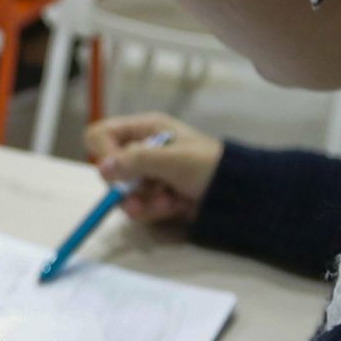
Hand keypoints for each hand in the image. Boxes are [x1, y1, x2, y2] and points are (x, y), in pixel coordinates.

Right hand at [84, 113, 222, 225]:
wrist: (239, 195)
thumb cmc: (210, 166)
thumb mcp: (173, 159)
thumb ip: (136, 161)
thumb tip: (102, 169)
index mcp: (145, 129)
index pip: (101, 135)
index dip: (103, 153)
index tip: (115, 172)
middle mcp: (141, 150)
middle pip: (109, 171)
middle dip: (128, 187)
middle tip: (145, 194)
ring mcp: (147, 176)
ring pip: (122, 195)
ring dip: (145, 203)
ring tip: (170, 202)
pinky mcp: (153, 198)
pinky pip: (138, 209)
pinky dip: (155, 211)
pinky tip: (175, 207)